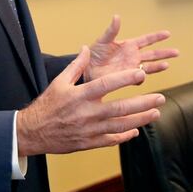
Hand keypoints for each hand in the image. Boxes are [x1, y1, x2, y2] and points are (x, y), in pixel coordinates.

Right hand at [16, 46, 165, 156]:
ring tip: (155, 113)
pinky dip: (124, 136)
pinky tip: (136, 130)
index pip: (107, 85)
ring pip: (120, 126)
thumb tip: (87, 48)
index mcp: (80, 95)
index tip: (141, 73)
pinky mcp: (88, 143)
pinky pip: (111, 140)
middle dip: (142, 103)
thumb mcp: (59, 82)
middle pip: (120, 108)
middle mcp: (87, 113)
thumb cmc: (47, 105)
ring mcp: (89, 130)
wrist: (32, 132)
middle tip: (160, 98)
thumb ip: (76, 66)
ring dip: (140, 119)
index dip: (125, 79)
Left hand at [86, 15, 178, 81]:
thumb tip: (117, 16)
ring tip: (167, 65)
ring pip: (149, 67)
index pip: (146, 40)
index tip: (168, 33)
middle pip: (153, 54)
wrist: (86, 70)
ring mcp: (131, 68)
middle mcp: (133, 56)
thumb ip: (111, 30)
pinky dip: (143, 77)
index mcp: (128, 45)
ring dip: (159, 66)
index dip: (157, 37)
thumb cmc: (93, 54)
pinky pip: (139, 78)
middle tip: (177, 52)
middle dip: (164, 53)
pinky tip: (144, 75)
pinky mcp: (127, 78)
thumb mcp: (103, 40)